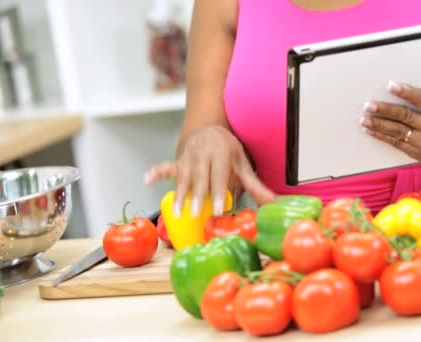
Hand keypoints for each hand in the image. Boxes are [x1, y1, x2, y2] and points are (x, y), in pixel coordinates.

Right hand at [144, 125, 274, 216]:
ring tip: (178, 212)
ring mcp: (188, 157)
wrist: (210, 130)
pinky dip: (156, 172)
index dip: (218, 192)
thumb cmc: (228, 151)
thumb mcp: (242, 165)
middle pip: (199, 177)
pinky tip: (147, 179)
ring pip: (182, 176)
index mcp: (221, 153)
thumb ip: (255, 185)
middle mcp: (203, 153)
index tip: (218, 209)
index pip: (219, 175)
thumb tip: (273, 202)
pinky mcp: (177, 161)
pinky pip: (165, 166)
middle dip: (197, 195)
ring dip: (179, 194)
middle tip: (195, 213)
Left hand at [359, 66, 420, 169]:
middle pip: (405, 116)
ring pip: (398, 132)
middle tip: (368, 105)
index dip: (405, 92)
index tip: (390, 85)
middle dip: (384, 110)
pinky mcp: (419, 154)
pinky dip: (382, 137)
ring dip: (378, 125)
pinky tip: (371, 131)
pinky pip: (397, 144)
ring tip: (363, 119)